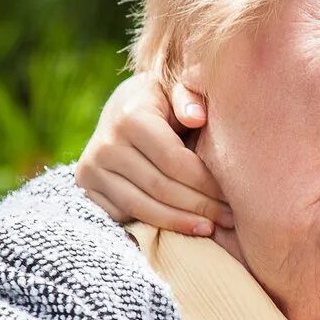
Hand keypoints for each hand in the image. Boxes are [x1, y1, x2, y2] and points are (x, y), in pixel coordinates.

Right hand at [75, 74, 230, 234]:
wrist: (122, 109)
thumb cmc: (164, 103)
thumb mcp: (176, 92)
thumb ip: (189, 98)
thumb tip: (196, 118)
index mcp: (131, 118)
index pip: (175, 161)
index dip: (206, 183)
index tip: (233, 196)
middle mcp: (105, 143)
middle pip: (161, 188)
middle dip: (200, 207)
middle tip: (230, 219)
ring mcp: (91, 167)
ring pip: (141, 207)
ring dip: (180, 222)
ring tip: (211, 228)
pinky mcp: (86, 186)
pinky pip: (123, 215)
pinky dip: (155, 224)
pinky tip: (182, 227)